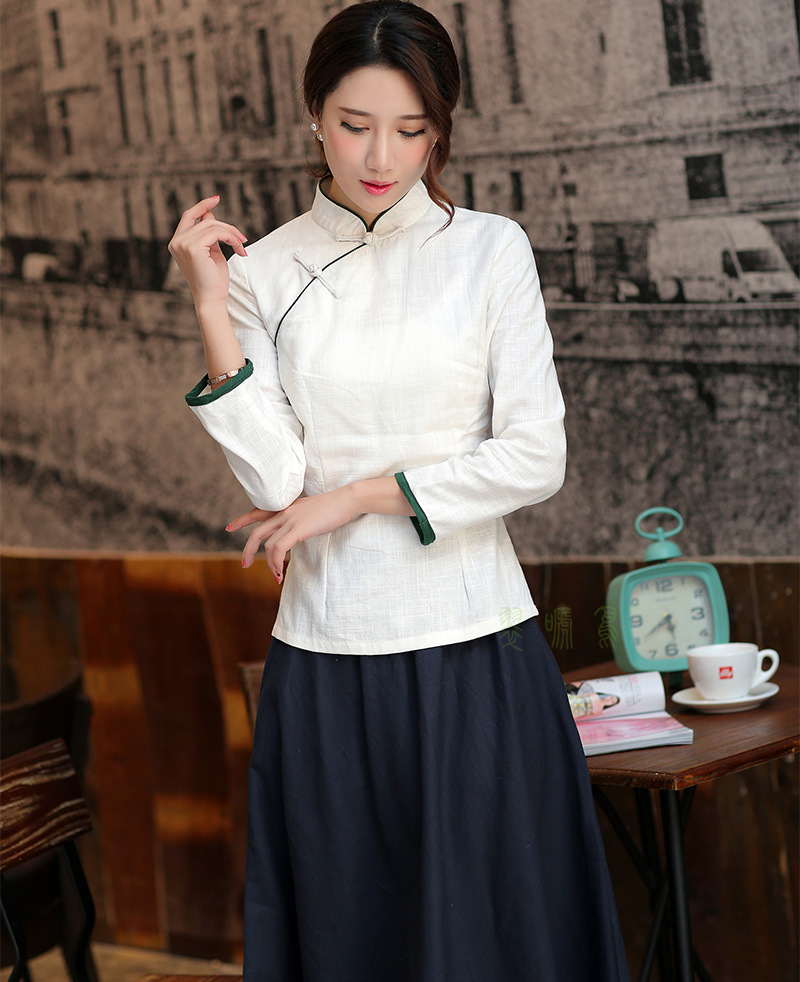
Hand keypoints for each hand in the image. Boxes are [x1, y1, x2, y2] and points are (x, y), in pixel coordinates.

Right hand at [167, 195, 247, 306]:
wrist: (212, 298)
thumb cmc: (213, 279)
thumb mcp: (211, 251)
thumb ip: (209, 233)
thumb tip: (209, 215)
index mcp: (178, 242)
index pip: (189, 216)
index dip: (202, 206)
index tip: (216, 199)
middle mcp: (176, 242)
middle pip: (205, 220)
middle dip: (227, 227)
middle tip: (242, 239)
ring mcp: (182, 244)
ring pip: (212, 226)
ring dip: (232, 234)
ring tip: (242, 246)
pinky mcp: (192, 248)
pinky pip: (216, 233)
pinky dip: (231, 238)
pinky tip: (239, 249)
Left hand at [227, 487, 362, 580]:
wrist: (348, 499)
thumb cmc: (336, 506)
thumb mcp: (312, 511)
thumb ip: (300, 520)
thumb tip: (297, 533)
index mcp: (287, 507)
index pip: (258, 511)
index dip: (242, 520)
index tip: (230, 527)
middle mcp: (285, 512)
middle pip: (257, 531)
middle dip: (248, 549)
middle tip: (245, 564)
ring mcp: (291, 520)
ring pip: (267, 544)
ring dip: (269, 564)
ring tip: (276, 576)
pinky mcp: (299, 529)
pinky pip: (279, 548)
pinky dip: (276, 563)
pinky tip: (280, 573)